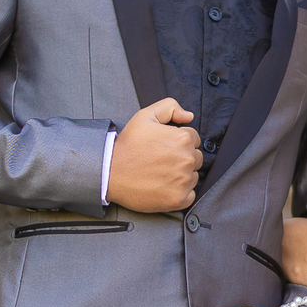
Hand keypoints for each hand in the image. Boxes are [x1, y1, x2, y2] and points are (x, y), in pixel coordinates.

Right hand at [106, 99, 201, 213]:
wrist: (110, 172)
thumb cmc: (127, 146)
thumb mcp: (145, 116)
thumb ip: (170, 107)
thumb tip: (188, 116)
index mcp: (182, 139)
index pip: (194, 139)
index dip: (179, 142)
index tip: (165, 147)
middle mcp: (187, 159)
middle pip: (196, 157)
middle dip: (182, 157)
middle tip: (161, 160)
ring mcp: (183, 181)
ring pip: (193, 176)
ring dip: (182, 175)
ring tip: (160, 173)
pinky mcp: (179, 199)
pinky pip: (190, 194)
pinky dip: (180, 192)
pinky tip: (164, 186)